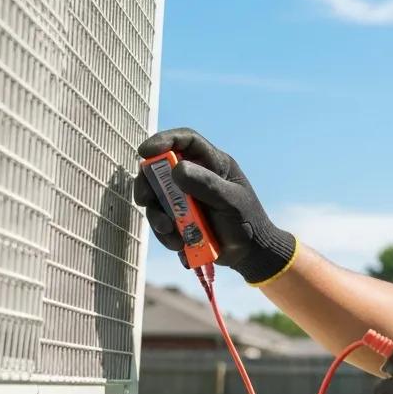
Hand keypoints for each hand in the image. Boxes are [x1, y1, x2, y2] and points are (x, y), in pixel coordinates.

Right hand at [134, 128, 296, 283]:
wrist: (248, 253)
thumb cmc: (247, 221)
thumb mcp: (230, 201)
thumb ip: (207, 184)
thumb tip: (176, 169)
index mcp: (212, 164)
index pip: (186, 141)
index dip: (164, 140)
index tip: (145, 152)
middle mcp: (194, 177)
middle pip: (159, 168)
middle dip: (147, 183)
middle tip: (144, 200)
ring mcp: (183, 198)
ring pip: (155, 198)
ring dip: (157, 216)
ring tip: (171, 233)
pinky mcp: (177, 219)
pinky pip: (160, 222)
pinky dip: (164, 234)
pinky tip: (179, 244)